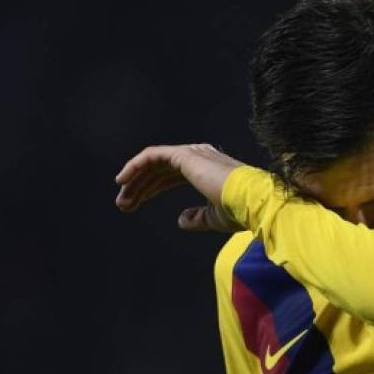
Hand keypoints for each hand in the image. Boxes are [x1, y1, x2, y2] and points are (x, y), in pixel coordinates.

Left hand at [114, 143, 246, 231]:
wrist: (252, 201)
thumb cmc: (240, 211)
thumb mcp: (215, 218)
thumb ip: (197, 218)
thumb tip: (181, 219)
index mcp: (207, 169)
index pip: (171, 175)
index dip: (152, 189)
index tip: (134, 205)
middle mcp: (199, 156)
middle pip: (160, 169)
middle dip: (140, 187)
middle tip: (123, 205)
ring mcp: (192, 154)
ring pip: (154, 163)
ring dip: (135, 180)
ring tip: (121, 200)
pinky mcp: (185, 155)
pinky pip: (152, 156)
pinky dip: (135, 166)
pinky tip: (122, 180)